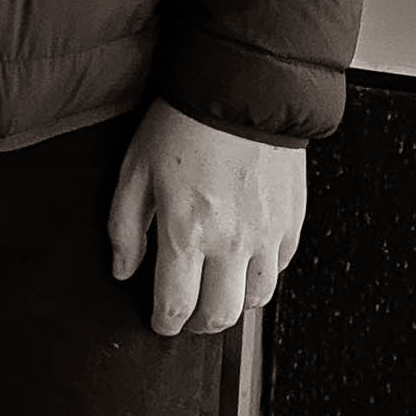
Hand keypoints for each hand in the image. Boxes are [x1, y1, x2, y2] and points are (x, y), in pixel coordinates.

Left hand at [108, 100, 304, 337]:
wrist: (241, 90)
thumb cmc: (182, 125)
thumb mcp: (135, 171)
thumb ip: (125, 228)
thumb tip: (123, 271)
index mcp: (186, 232)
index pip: (176, 307)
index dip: (164, 324)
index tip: (159, 323)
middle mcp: (231, 243)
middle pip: (220, 316)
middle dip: (198, 325)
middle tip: (186, 316)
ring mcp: (267, 235)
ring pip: (257, 301)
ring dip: (234, 304)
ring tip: (217, 290)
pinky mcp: (293, 222)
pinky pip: (279, 269)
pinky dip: (261, 275)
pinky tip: (243, 261)